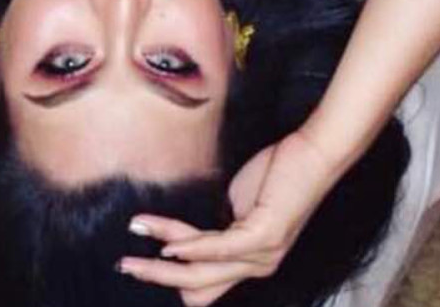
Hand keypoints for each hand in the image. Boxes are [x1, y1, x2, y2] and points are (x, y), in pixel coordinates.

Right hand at [119, 131, 341, 305]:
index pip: (202, 285)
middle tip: (124, 265)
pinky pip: (218, 248)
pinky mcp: (264, 236)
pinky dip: (189, 247)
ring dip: (162, 258)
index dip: (168, 277)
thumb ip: (218, 221)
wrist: (315, 153)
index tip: (136, 260)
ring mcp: (262, 256)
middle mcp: (257, 266)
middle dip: (155, 276)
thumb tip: (186, 230)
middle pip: (195, 286)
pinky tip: (167, 243)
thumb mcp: (241, 202)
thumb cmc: (280, 172)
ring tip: (135, 238)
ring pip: (200, 270)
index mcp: (250, 261)